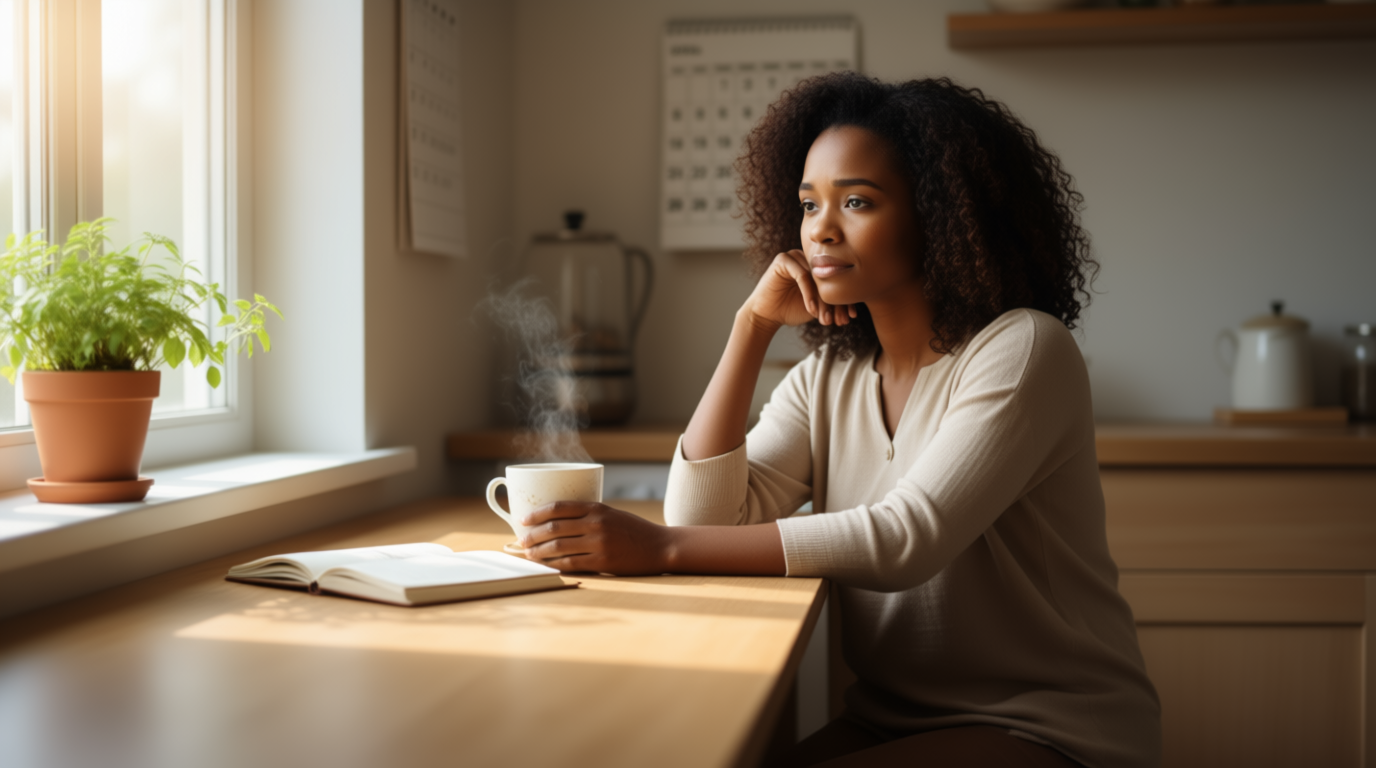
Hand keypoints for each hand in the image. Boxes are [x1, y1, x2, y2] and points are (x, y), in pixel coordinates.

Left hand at [519, 502, 671, 575]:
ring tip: (529, 555)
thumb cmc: (634, 530)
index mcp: (596, 508)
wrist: (660, 546)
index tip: (523, 520)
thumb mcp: (611, 514)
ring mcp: (599, 543)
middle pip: (553, 528)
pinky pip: (571, 563)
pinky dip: (554, 565)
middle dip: (532, 535)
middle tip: (521, 541)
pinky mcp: (603, 561)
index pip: (558, 507)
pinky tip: (546, 566)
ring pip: (558, 547)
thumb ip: (588, 515)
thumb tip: (556, 523)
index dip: (536, 514)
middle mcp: (596, 523)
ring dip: (538, 552)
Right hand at [741, 249, 856, 329]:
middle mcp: (807, 258)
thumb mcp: (818, 307)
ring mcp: (795, 256)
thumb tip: (854, 310)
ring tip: (825, 318)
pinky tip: (811, 310)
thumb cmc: (791, 310)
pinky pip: (802, 275)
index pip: (836, 279)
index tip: (851, 316)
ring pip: (816, 278)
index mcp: (817, 265)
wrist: (766, 316)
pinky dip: (809, 294)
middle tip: (841, 320)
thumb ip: (832, 302)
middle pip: (828, 277)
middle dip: (836, 302)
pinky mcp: (783, 260)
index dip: (845, 298)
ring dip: (823, 301)